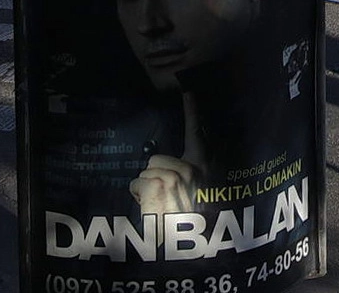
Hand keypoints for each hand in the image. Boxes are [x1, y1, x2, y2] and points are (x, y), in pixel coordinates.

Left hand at [130, 93, 206, 214]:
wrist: (189, 249)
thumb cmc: (191, 226)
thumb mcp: (199, 198)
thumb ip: (189, 182)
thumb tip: (172, 178)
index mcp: (202, 168)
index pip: (196, 132)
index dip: (192, 109)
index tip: (189, 88)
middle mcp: (190, 169)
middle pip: (155, 160)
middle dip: (152, 179)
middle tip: (163, 199)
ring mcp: (173, 176)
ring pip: (144, 174)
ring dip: (144, 191)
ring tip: (158, 208)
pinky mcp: (158, 184)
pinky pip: (136, 184)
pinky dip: (137, 198)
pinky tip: (150, 210)